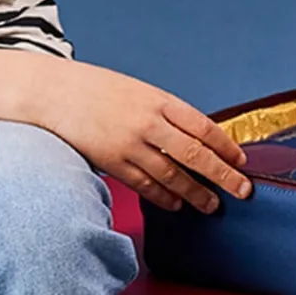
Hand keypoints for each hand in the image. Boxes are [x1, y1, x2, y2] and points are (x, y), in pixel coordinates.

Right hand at [41, 61, 250, 213]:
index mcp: (157, 100)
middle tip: (243, 191)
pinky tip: (176, 204)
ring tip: (211, 206)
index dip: (226, 147)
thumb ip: (162, 112)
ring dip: (195, 193)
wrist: (52, 91)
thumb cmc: (93, 88)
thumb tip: (191, 138)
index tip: (241, 160)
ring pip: (172, 175)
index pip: (203, 126)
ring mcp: (129, 144)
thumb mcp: (135, 90)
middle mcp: (147, 122)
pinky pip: (145, 185)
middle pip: (196, 155)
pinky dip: (163, 197)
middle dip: (224, 176)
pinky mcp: (111, 162)